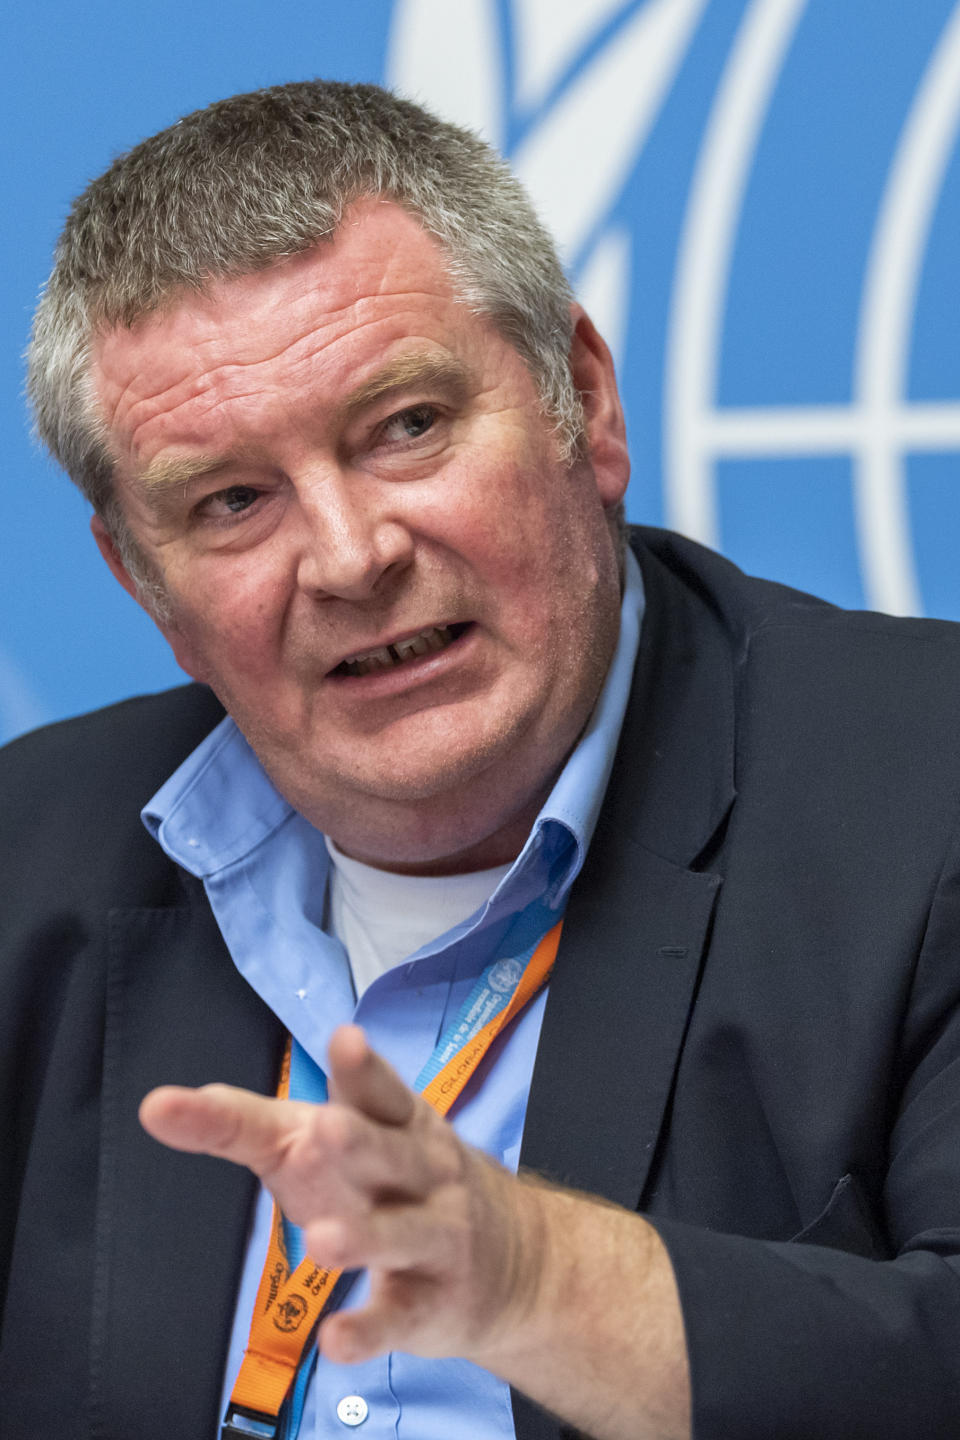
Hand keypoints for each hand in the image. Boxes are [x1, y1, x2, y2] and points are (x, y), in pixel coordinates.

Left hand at [139, 1025, 689, 1438]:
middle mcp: (424, 1171)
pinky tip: (336, 1341)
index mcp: (399, 1122)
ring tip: (323, 1241)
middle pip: (391, 1154)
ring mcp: (435, 1238)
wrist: (515, 1258)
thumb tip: (162, 1104)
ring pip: (400, 1235)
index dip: (363, 1068)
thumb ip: (248, 1124)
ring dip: (365, 1236)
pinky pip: (399, 1317)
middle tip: (325, 1133)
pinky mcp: (433, 1305)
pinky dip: (368, 1330)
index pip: (379, 1090)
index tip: (344, 1039)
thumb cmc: (396, 1183)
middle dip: (361, 1144)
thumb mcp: (334, 1141)